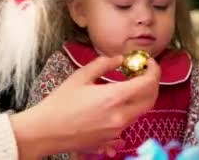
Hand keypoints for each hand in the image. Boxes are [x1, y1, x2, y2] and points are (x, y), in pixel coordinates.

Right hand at [10, 56, 160, 158]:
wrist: (45, 131)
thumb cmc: (59, 103)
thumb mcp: (80, 76)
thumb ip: (103, 64)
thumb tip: (119, 59)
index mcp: (114, 97)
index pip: (148, 83)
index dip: (153, 70)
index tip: (148, 62)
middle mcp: (120, 116)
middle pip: (151, 99)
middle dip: (152, 84)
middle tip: (143, 73)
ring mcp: (117, 131)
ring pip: (140, 112)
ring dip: (140, 97)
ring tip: (128, 86)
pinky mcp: (110, 140)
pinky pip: (127, 124)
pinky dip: (128, 111)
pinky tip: (116, 105)